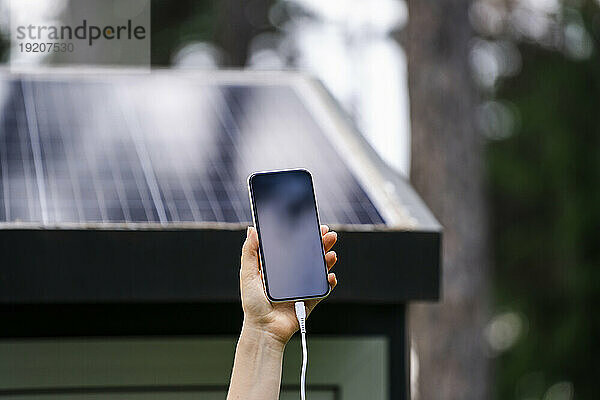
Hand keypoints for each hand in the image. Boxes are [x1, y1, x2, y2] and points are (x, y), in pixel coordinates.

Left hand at [239, 225, 337, 344]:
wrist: (264, 329)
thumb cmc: (253, 304)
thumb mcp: (247, 274)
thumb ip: (250, 252)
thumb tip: (251, 230)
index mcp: (278, 266)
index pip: (293, 246)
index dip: (303, 235)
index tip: (311, 226)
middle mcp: (292, 274)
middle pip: (309, 255)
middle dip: (320, 243)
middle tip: (328, 234)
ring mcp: (303, 286)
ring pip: (319, 269)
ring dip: (327, 259)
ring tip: (331, 253)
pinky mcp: (311, 299)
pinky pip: (323, 288)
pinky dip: (329, 281)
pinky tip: (330, 276)